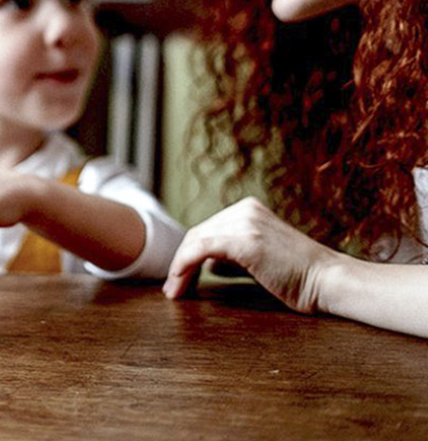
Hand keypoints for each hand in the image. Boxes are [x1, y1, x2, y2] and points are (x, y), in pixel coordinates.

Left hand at [162, 197, 340, 313]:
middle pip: (197, 234)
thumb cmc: (298, 276)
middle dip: (180, 262)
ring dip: (179, 268)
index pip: (206, 230)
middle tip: (172, 290)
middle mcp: (245, 210)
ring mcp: (246, 223)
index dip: (187, 255)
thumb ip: (233, 255)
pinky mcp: (246, 241)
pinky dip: (184, 265)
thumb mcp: (259, 257)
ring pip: (195, 241)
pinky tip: (179, 283)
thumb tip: (207, 263)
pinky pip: (201, 249)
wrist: (330, 281)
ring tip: (175, 292)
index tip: (178, 278)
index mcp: (248, 210)